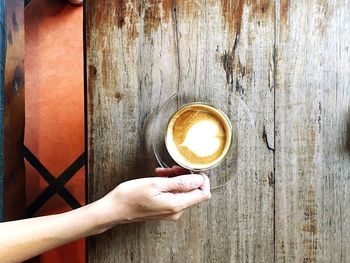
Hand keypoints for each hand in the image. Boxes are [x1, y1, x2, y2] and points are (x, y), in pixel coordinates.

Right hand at [92, 167, 210, 232]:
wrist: (115, 209)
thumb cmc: (131, 196)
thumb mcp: (156, 184)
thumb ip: (180, 182)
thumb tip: (199, 179)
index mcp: (176, 205)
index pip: (203, 193)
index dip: (201, 179)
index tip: (192, 169)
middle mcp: (176, 211)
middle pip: (193, 191)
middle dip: (186, 176)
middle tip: (173, 168)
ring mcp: (171, 211)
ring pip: (183, 191)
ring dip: (176, 178)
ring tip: (163, 172)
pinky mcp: (165, 209)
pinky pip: (174, 194)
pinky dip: (170, 184)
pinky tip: (160, 177)